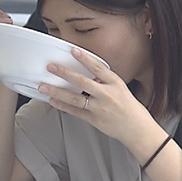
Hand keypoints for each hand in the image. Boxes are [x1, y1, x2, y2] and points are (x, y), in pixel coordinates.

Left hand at [39, 47, 154, 146]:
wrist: (138, 130)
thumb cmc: (130, 108)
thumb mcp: (121, 89)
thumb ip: (105, 81)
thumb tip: (88, 74)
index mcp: (116, 83)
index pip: (98, 67)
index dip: (85, 58)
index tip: (73, 50)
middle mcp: (107, 95)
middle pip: (83, 82)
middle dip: (65, 74)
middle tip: (51, 67)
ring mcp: (100, 108)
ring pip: (75, 98)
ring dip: (57, 92)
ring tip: (43, 87)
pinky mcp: (95, 120)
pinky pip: (75, 112)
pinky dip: (63, 106)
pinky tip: (52, 101)